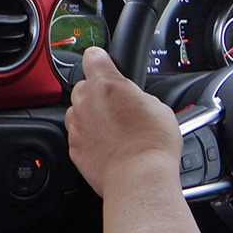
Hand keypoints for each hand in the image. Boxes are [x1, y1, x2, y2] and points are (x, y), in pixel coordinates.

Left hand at [65, 47, 182, 196]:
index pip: (93, 56)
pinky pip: (78, 135)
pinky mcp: (74, 147)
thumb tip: (134, 101)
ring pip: (78, 111)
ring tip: (114, 131)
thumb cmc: (153, 143)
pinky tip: (108, 147)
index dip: (100, 60)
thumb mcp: (158, 107)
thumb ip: (137, 96)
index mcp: (107, 84)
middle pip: (84, 86)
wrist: (140, 176)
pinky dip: (89, 139)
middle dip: (98, 95)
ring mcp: (77, 125)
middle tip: (119, 110)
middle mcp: (86, 101)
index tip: (104, 64)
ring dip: (91, 117)